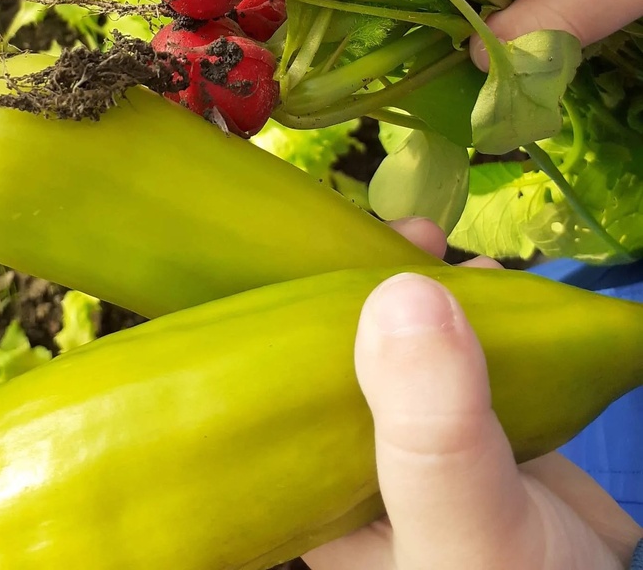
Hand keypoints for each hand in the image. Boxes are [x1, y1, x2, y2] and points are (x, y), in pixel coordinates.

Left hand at [304, 220, 642, 569]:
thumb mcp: (461, 526)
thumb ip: (429, 426)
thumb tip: (402, 293)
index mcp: (312, 483)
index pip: (271, 373)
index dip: (290, 300)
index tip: (334, 240)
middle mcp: (355, 456)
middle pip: (338, 345)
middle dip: (367, 280)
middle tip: (415, 237)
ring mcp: (418, 441)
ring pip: (403, 345)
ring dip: (425, 290)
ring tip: (452, 253)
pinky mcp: (476, 432)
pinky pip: (464, 357)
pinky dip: (480, 315)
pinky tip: (492, 284)